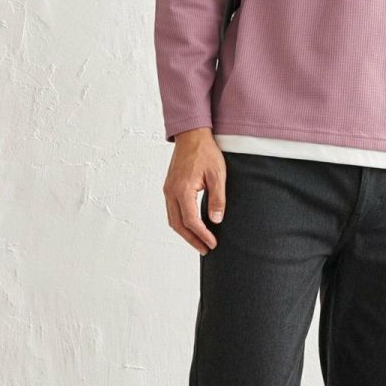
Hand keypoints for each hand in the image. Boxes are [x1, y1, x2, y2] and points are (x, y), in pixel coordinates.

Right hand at [164, 128, 226, 254]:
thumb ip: (217, 198)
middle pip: (178, 225)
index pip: (191, 221)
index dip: (202, 235)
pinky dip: (180, 223)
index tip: (212, 243)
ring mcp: (168, 190)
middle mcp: (171, 192)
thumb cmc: (205, 152)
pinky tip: (191, 227)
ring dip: (185, 233)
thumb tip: (216, 220)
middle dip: (192, 240)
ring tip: (199, 242)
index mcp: (183, 189)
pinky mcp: (169, 187)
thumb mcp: (217, 175)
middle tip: (206, 249)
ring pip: (172, 220)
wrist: (191, 135)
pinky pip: (172, 211)